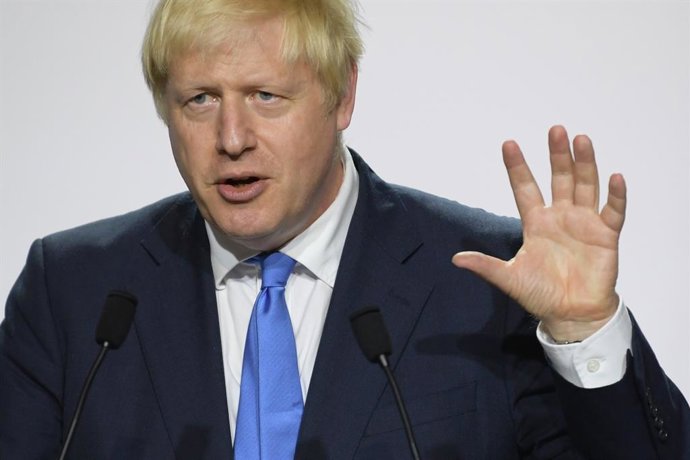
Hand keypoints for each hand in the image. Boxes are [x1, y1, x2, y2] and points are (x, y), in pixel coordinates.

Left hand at [452, 125, 626, 341]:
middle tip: (555, 129)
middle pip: (559, 178)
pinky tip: (615, 177)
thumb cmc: (541, 294)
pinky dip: (615, 196)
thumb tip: (455, 259)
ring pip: (585, 186)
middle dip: (557, 155)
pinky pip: (613, 212)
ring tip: (581, 140)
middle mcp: (560, 216)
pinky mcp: (606, 235)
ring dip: (585, 164)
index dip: (517, 167)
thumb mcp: (509, 278)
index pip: (525, 188)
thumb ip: (486, 266)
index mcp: (536, 222)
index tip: (508, 144)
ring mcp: (584, 223)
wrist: (571, 315)